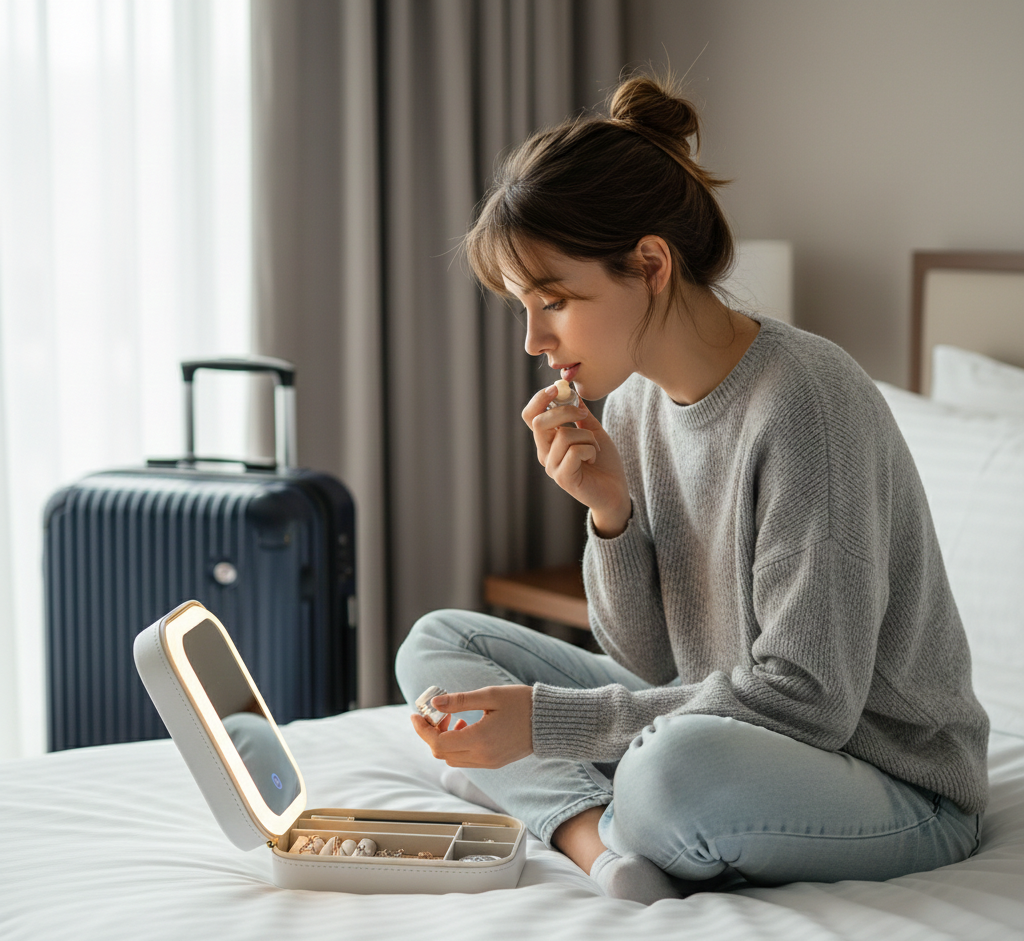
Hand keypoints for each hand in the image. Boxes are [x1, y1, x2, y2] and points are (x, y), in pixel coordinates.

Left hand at [409, 685, 532, 768]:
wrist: (549, 722)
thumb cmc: (522, 703)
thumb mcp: (490, 696)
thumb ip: (460, 701)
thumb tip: (434, 702)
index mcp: (479, 739)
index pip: (438, 742)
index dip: (422, 729)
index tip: (415, 714)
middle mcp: (481, 756)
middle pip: (441, 753)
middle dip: (431, 733)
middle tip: (434, 713)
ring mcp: (488, 762)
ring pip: (452, 758)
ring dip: (444, 740)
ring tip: (452, 718)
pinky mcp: (494, 762)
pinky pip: (465, 759)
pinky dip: (457, 745)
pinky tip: (465, 726)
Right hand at [522, 387, 630, 536]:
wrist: (616, 491)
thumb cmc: (604, 463)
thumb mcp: (593, 431)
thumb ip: (580, 414)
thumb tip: (571, 392)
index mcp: (548, 441)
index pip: (531, 416)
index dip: (540, 399)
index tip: (557, 388)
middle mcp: (545, 453)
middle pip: (539, 422)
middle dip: (563, 411)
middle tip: (583, 414)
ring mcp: (552, 467)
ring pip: (563, 436)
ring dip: (587, 437)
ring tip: (594, 448)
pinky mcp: (563, 478)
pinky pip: (574, 451)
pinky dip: (590, 450)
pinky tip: (593, 460)